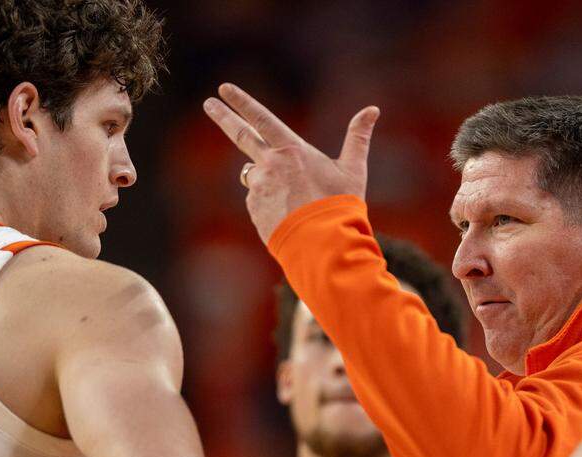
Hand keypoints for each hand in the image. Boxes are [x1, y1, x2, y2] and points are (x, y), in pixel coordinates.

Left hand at [203, 83, 379, 242]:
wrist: (322, 243)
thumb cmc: (340, 205)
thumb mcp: (352, 170)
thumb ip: (358, 137)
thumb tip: (373, 110)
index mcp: (291, 150)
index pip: (261, 118)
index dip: (242, 102)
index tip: (224, 89)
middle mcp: (269, 165)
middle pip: (242, 135)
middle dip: (223, 117)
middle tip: (208, 104)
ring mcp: (259, 188)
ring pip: (257, 176)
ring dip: (268, 180)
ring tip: (295, 199)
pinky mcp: (254, 209)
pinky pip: (259, 200)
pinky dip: (270, 203)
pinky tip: (289, 215)